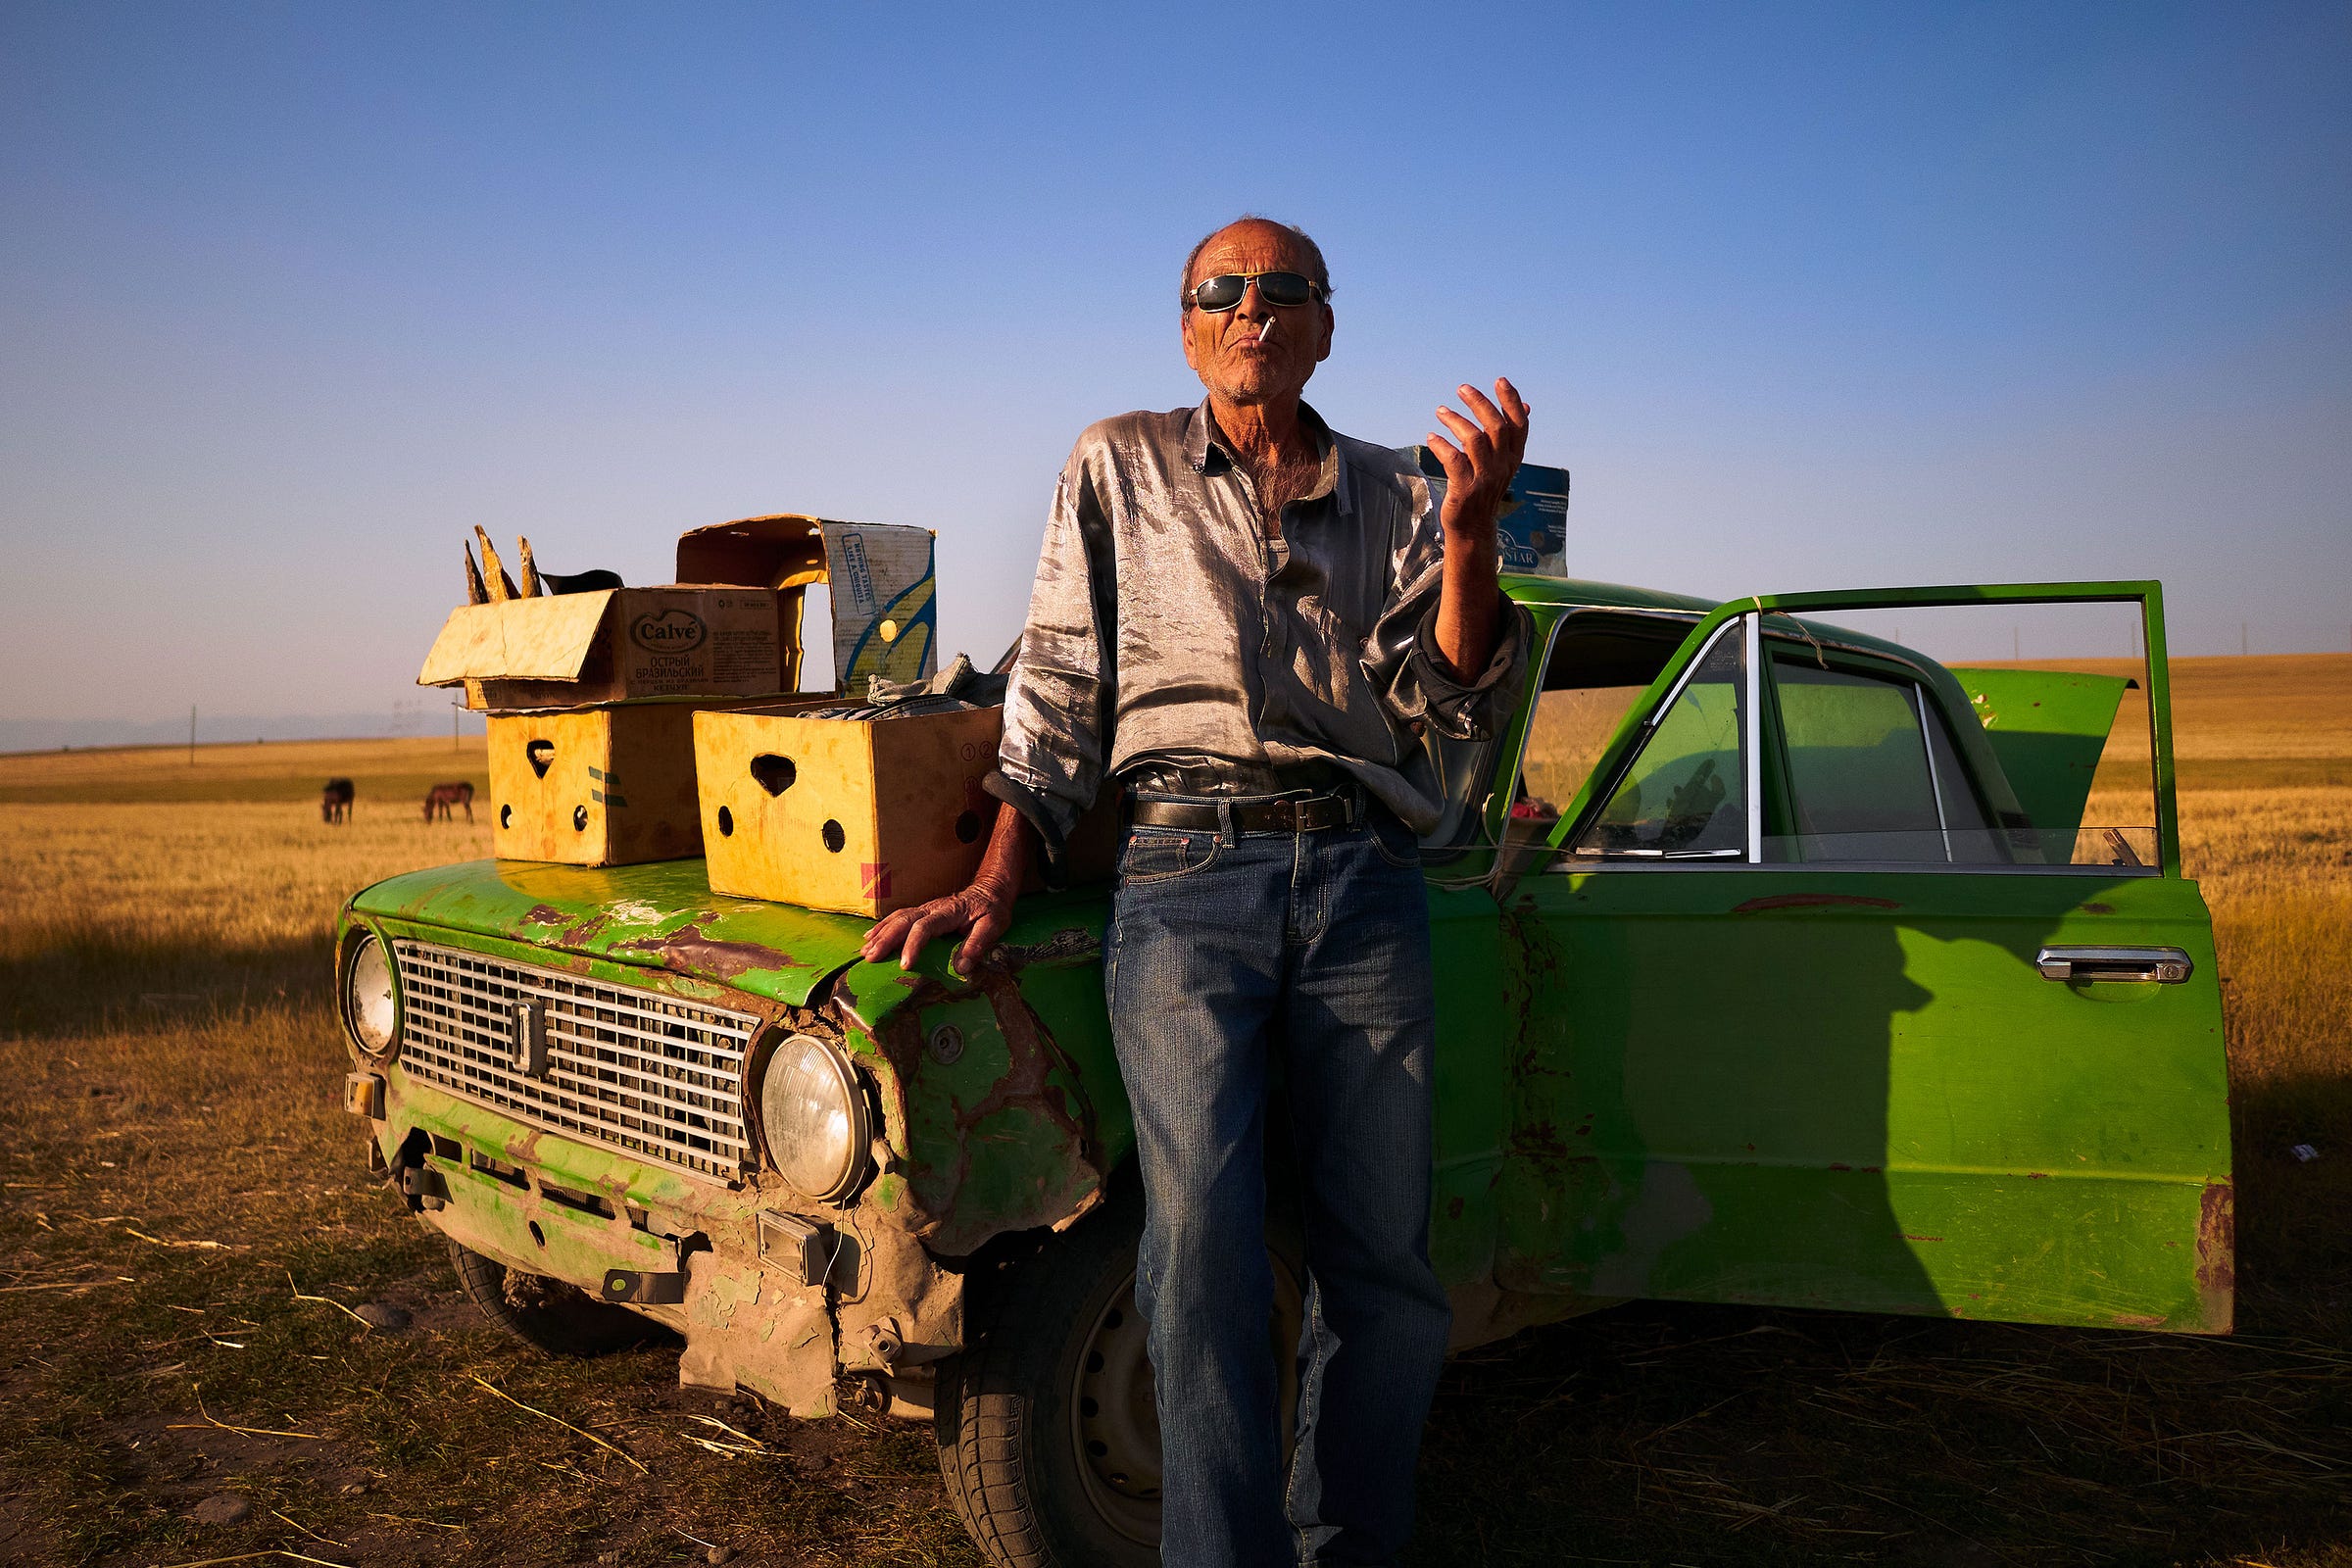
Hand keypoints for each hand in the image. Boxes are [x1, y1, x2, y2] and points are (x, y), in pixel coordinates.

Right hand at [859, 877, 1013, 977]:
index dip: (913, 945)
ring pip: (897, 918)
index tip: (905, 965)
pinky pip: (898, 918)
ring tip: (866, 951)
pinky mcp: (922, 912)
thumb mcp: (993, 925)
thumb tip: (961, 968)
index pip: (925, 927)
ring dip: (880, 934)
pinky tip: (870, 938)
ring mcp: (925, 908)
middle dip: (886, 939)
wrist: (991, 889)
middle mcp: (932, 908)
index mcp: (948, 912)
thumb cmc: (992, 909)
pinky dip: (882, 927)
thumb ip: (978, 945)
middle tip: (871, 958)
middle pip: (903, 921)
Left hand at [1427, 378, 1530, 542]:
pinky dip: (1441, 445)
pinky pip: (1454, 460)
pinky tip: (1431, 437)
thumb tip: (1526, 405)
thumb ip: (1511, 435)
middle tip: (1462, 389)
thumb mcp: (1502, 462)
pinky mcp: (1465, 490)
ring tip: (1441, 411)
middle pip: (1496, 427)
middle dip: (1480, 403)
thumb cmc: (1484, 489)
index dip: (1511, 401)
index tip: (1499, 380)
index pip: (1519, 425)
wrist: (1473, 528)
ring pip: (1474, 440)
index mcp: (1513, 458)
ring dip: (1456, 421)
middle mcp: (1502, 466)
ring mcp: (1485, 478)